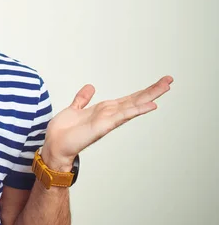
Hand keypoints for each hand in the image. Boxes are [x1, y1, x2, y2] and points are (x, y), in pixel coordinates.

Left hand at [41, 76, 172, 169]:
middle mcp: (110, 114)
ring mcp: (109, 120)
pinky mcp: (104, 125)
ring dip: (150, 96)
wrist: (55, 144)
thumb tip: (90, 87)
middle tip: (169, 80)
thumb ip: (82, 99)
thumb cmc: (64, 131)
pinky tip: (151, 105)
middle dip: (153, 90)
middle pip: (136, 100)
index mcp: (104, 110)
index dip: (143, 91)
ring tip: (166, 87)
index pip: (128, 98)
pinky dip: (137, 110)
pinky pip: (123, 115)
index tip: (158, 82)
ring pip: (134, 105)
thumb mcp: (74, 109)